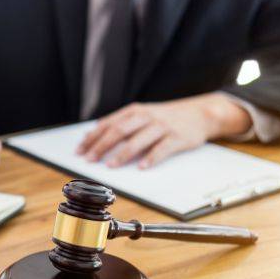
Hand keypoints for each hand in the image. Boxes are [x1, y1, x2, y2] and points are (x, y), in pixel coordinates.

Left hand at [77, 93, 251, 168]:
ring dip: (123, 154)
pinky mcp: (178, 137)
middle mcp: (146, 116)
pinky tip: (142, 167)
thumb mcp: (142, 114)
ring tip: (110, 166)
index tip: (79, 151)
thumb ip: (120, 123)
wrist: (200, 113)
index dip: (93, 138)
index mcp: (134, 111)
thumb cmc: (165, 117)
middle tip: (89, 160)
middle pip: (119, 131)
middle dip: (102, 146)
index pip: (108, 124)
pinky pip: (162, 149)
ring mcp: (162, 126)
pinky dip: (151, 158)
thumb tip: (92, 136)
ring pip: (138, 140)